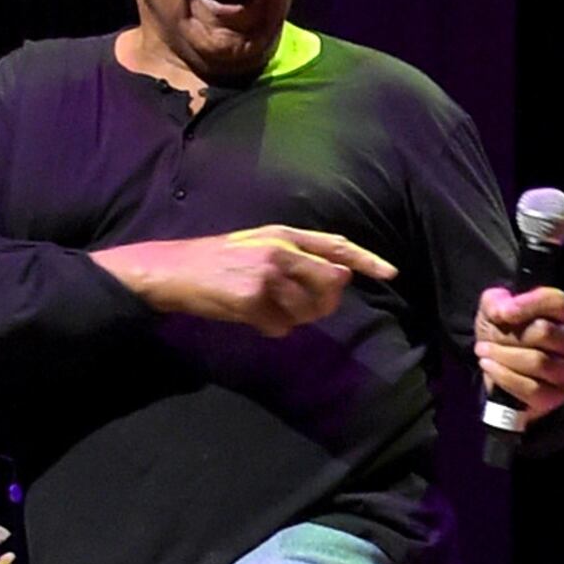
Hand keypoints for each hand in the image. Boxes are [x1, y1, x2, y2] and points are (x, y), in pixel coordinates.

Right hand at [93, 225, 395, 335]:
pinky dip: (270, 328)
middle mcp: (280, 249)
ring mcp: (267, 273)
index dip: (366, 259)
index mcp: (282, 234)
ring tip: (265, 308)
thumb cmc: (217, 262)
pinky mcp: (254, 298)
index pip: (335, 245)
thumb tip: (340, 277)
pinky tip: (249, 315)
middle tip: (296, 307)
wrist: (173, 271)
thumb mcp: (257, 246)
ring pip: (308, 311)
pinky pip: (282, 327)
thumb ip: (298, 258)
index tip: (391, 272)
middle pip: (330, 286)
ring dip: (292, 318)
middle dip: (323, 304)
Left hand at [476, 285, 563, 424]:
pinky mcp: (557, 395)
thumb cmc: (506, 333)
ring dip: (503, 357)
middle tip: (485, 340)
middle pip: (544, 332)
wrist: (506, 370)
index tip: (500, 313)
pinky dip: (505, 377)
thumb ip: (497, 302)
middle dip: (508, 336)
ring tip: (483, 354)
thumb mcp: (496, 310)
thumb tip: (502, 311)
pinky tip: (490, 368)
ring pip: (539, 362)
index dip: (527, 304)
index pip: (555, 302)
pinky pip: (533, 389)